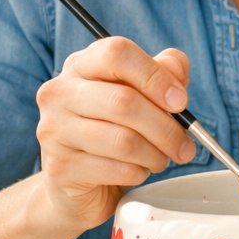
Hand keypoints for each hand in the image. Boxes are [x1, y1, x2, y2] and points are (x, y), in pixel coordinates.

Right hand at [34, 40, 196, 234]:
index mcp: (81, 65)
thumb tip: (177, 68)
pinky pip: (116, 169)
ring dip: (155, 155)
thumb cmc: (114, 130)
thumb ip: (163, 73)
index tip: (181, 101)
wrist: (78, 184)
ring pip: (124, 140)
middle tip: (185, 146)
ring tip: (161, 159)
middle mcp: (59, 92)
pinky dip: (139, 173)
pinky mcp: (59, 167)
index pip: (117, 53)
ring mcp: (54, 130)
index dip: (155, 76)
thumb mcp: (142, 95)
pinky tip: (137, 171)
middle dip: (166, 128)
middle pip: (124, 101)